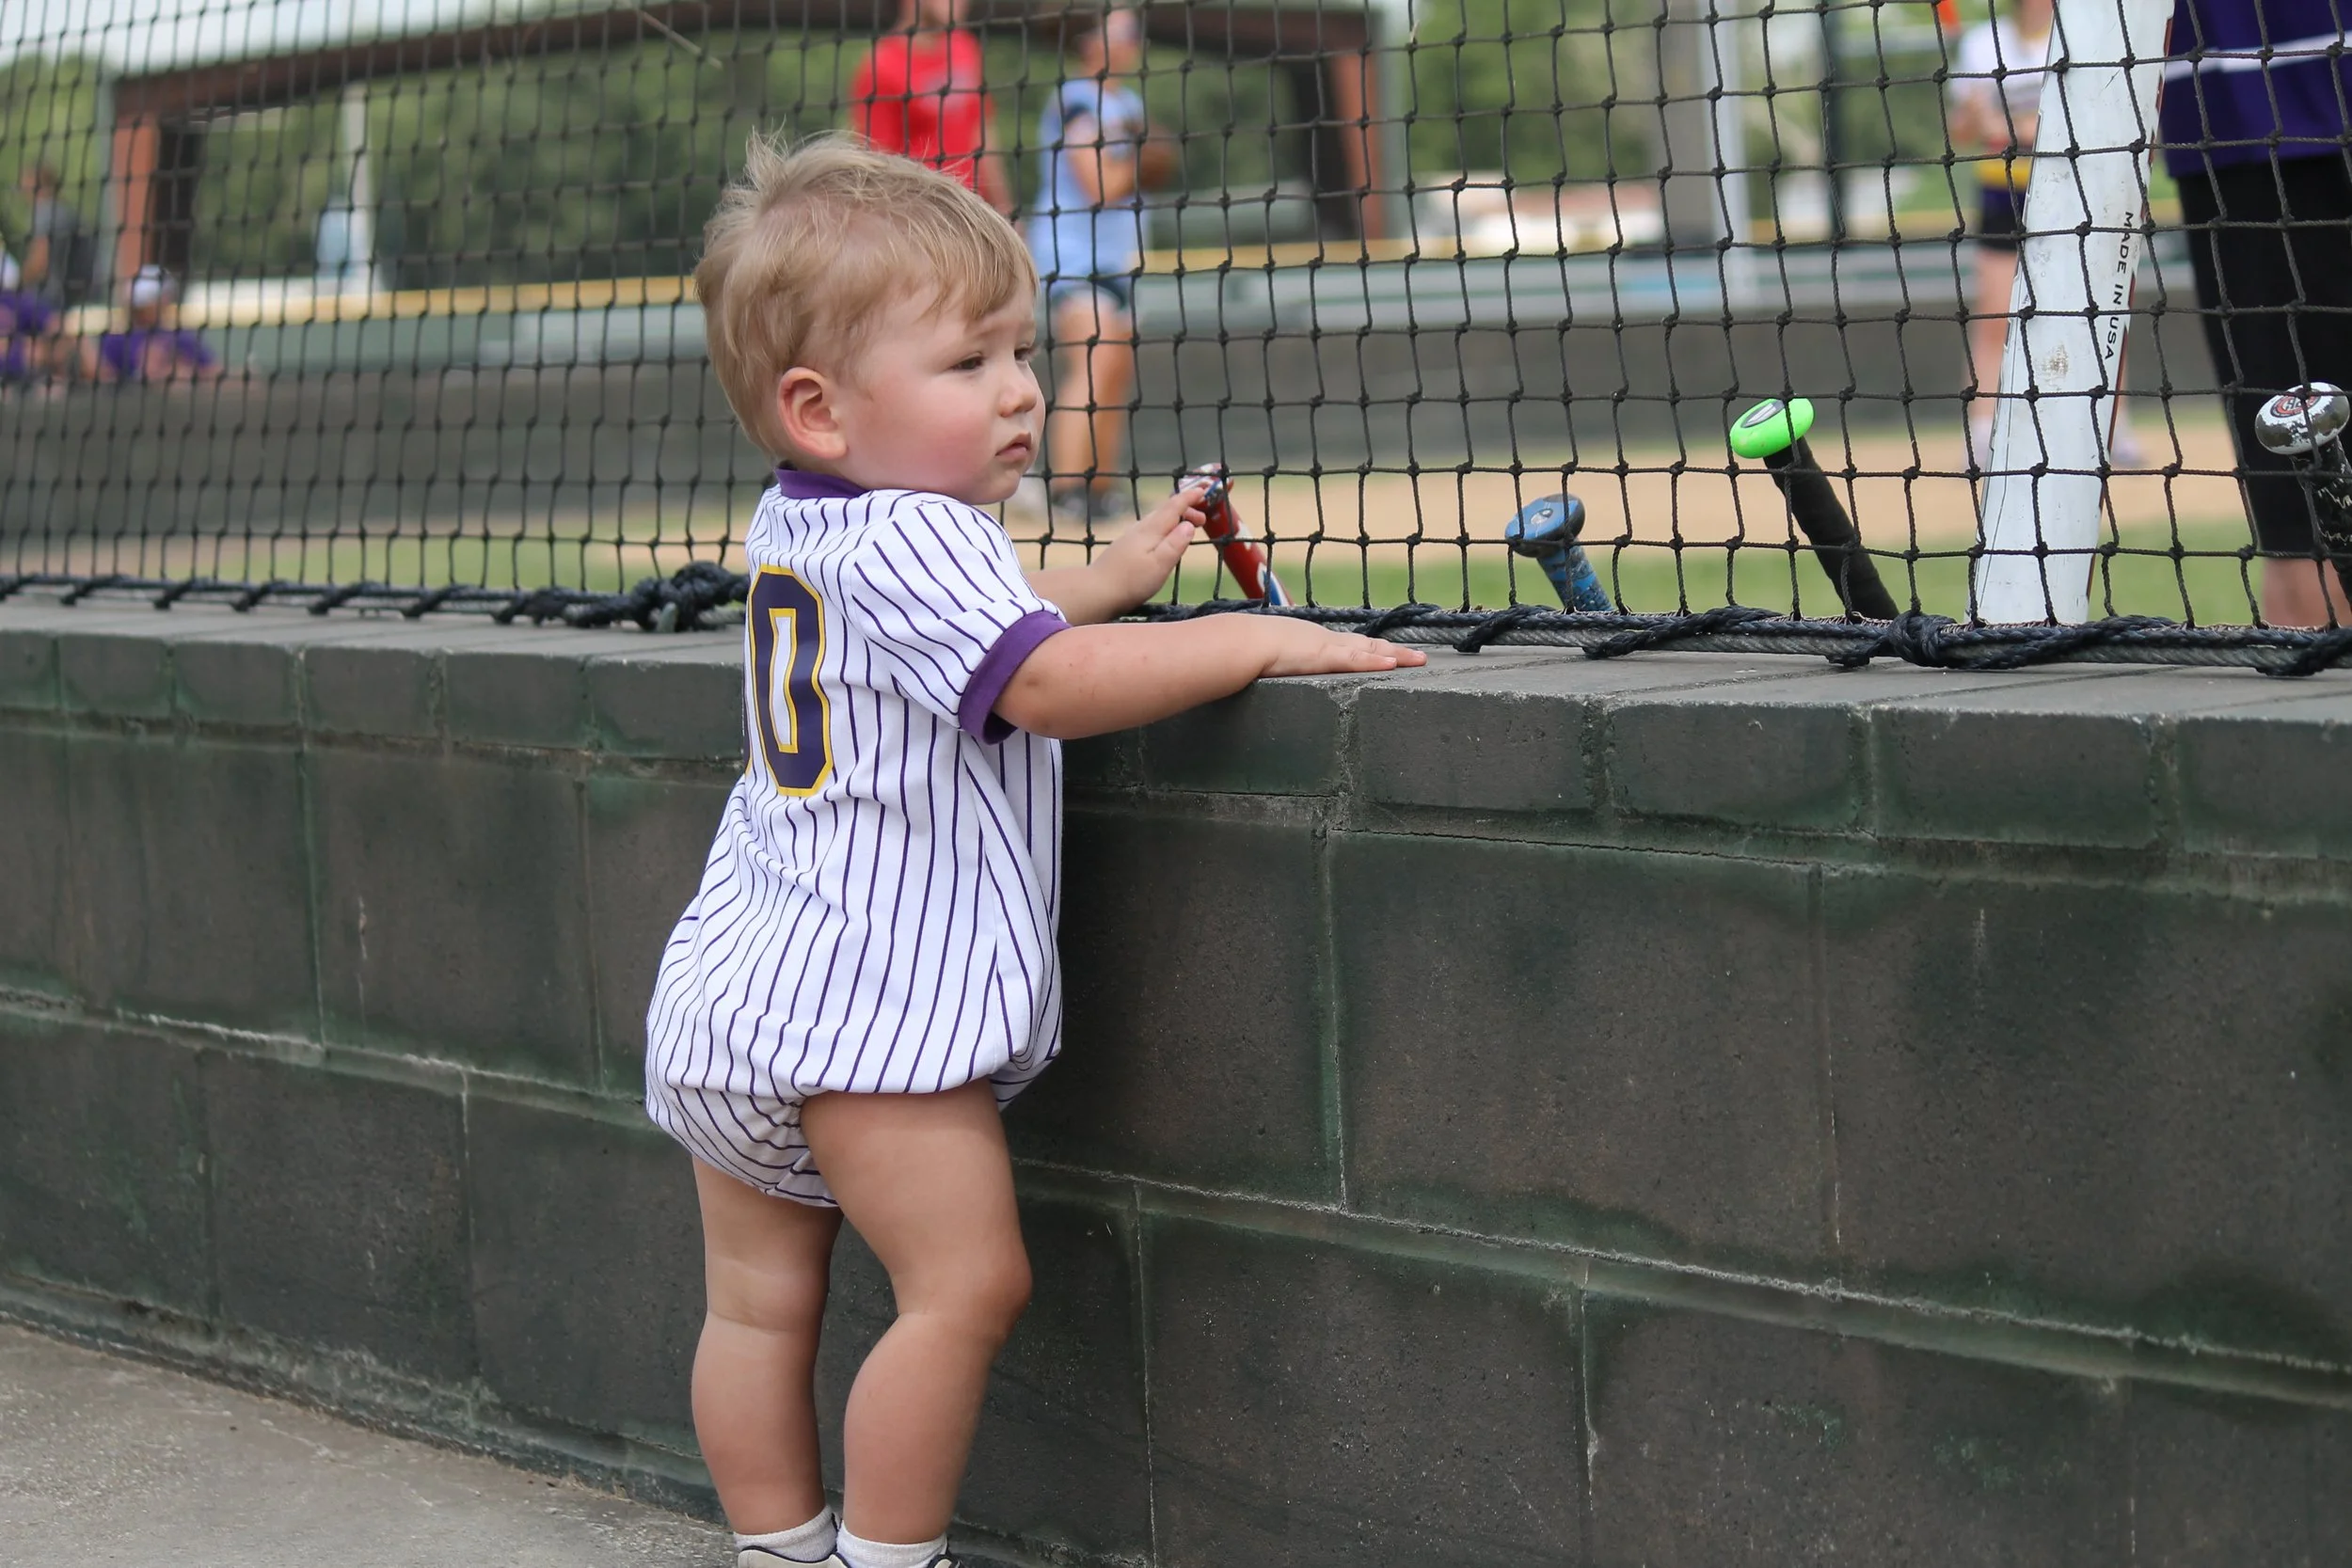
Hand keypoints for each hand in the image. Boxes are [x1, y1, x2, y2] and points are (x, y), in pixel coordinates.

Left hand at [1092, 479, 1207, 608]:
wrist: (1096, 591)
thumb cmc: (1131, 581)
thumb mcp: (1159, 565)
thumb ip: (1175, 544)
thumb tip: (1189, 524)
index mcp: (1151, 530)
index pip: (1173, 506)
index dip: (1189, 497)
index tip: (1204, 490)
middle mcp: (1140, 529)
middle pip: (1165, 511)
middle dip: (1185, 509)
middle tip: (1203, 520)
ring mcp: (1131, 537)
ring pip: (1156, 519)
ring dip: (1175, 519)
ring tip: (1187, 528)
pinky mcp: (1125, 547)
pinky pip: (1150, 529)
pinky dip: (1163, 528)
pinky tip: (1164, 541)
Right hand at [1249, 617, 1426, 676]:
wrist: (1239, 642)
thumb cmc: (1247, 649)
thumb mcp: (1268, 658)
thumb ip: (1277, 666)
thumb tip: (1272, 676)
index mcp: (1312, 642)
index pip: (1349, 645)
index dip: (1371, 649)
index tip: (1390, 652)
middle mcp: (1325, 641)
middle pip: (1367, 645)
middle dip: (1394, 651)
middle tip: (1419, 656)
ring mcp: (1326, 648)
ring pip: (1370, 651)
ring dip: (1396, 656)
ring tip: (1420, 660)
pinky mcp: (1322, 657)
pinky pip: (1355, 660)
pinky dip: (1376, 661)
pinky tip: (1395, 664)